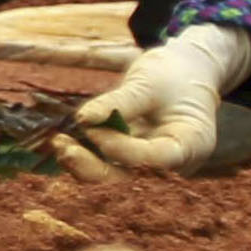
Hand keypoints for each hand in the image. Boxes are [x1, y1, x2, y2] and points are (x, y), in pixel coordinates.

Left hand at [76, 19, 250, 175]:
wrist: (184, 74)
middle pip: (134, 176)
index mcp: (191, 143)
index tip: (93, 132)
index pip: (157, 158)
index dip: (124, 150)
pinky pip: (108, 164)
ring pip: (116, 176)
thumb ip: (119, 102)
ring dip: (85, 165)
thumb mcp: (148, 81)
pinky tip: (63, 142)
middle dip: (96, 168)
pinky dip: (86, 156)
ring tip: (59, 143)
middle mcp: (174, 162)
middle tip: (64, 148)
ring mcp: (152, 163)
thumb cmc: (173, 75)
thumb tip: (82, 118)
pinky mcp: (132, 158)